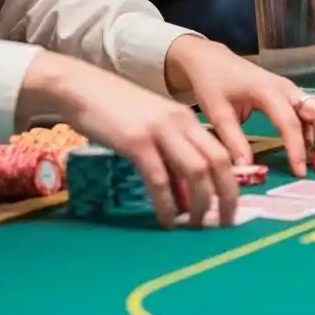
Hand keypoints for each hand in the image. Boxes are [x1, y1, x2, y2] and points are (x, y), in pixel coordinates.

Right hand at [23, 52, 237, 229]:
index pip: (222, 152)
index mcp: (188, 119)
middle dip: (226, 196)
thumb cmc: (115, 110)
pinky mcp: (137, 142)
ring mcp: (160, 131)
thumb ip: (169, 151)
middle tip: (224, 223)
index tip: (231, 206)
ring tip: (195, 226)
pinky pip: (160, 179)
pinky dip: (167, 204)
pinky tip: (166, 221)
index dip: (232, 182)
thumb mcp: (153, 125)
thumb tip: (184, 191)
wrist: (82, 87)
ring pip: (195, 172)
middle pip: (218, 162)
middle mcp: (181, 123)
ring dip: (200, 204)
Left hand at [164, 36, 314, 176]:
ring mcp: (290, 90)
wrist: (211, 59)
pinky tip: (308, 151)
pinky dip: (314, 132)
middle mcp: (286, 88)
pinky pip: (310, 113)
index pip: (290, 123)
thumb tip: (248, 169)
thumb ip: (233, 142)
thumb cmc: (213, 83)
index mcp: (268, 91)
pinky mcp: (289, 95)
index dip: (297, 149)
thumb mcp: (217, 114)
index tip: (299, 172)